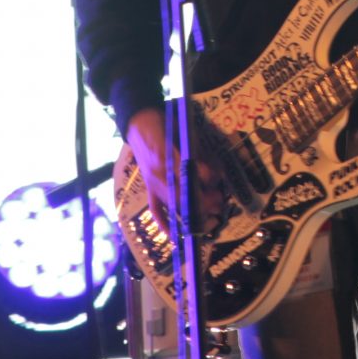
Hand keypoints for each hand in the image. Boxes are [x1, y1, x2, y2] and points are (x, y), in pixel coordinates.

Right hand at [126, 107, 224, 231]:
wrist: (138, 121)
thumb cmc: (164, 123)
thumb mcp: (183, 132)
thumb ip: (197, 153)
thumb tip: (212, 176)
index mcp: (168, 155)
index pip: (189, 175)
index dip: (206, 183)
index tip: (217, 186)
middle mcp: (159, 173)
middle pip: (183, 195)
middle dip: (204, 202)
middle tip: (219, 203)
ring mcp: (152, 182)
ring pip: (173, 205)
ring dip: (192, 213)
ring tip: (210, 216)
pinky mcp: (149, 187)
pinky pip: (155, 209)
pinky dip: (164, 223)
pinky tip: (174, 237)